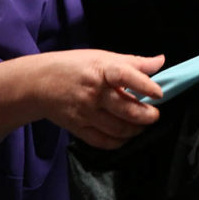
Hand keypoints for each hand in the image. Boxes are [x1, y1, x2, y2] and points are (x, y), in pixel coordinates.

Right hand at [32, 50, 164, 148]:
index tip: (159, 93)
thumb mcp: (104, 57)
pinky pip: (103, 141)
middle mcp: (94, 93)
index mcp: (101, 70)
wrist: (38, 83)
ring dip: (136, 129)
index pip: (126, 76)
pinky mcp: (78, 128)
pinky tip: (126, 135)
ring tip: (143, 124)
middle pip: (126, 109)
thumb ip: (135, 62)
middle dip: (147, 115)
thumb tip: (161, 61)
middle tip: (155, 114)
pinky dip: (119, 142)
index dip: (145, 85)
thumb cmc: (75, 67)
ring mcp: (85, 112)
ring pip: (118, 128)